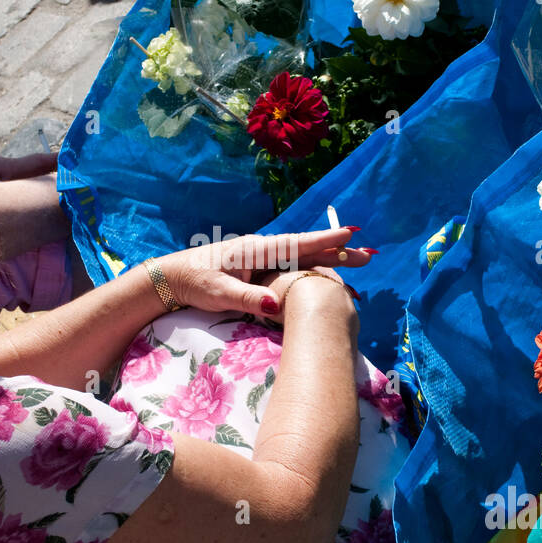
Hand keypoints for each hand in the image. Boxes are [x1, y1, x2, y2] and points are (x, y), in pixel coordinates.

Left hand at [155, 228, 371, 317]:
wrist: (173, 278)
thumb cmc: (195, 283)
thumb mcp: (219, 293)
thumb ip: (248, 298)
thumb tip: (275, 305)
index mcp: (257, 250)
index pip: (297, 245)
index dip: (324, 243)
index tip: (350, 237)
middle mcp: (263, 249)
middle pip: (307, 251)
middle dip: (337, 253)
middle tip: (367, 256)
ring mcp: (262, 258)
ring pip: (301, 258)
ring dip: (327, 259)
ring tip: (354, 261)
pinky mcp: (258, 268)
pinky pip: (292, 266)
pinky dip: (311, 267)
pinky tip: (322, 273)